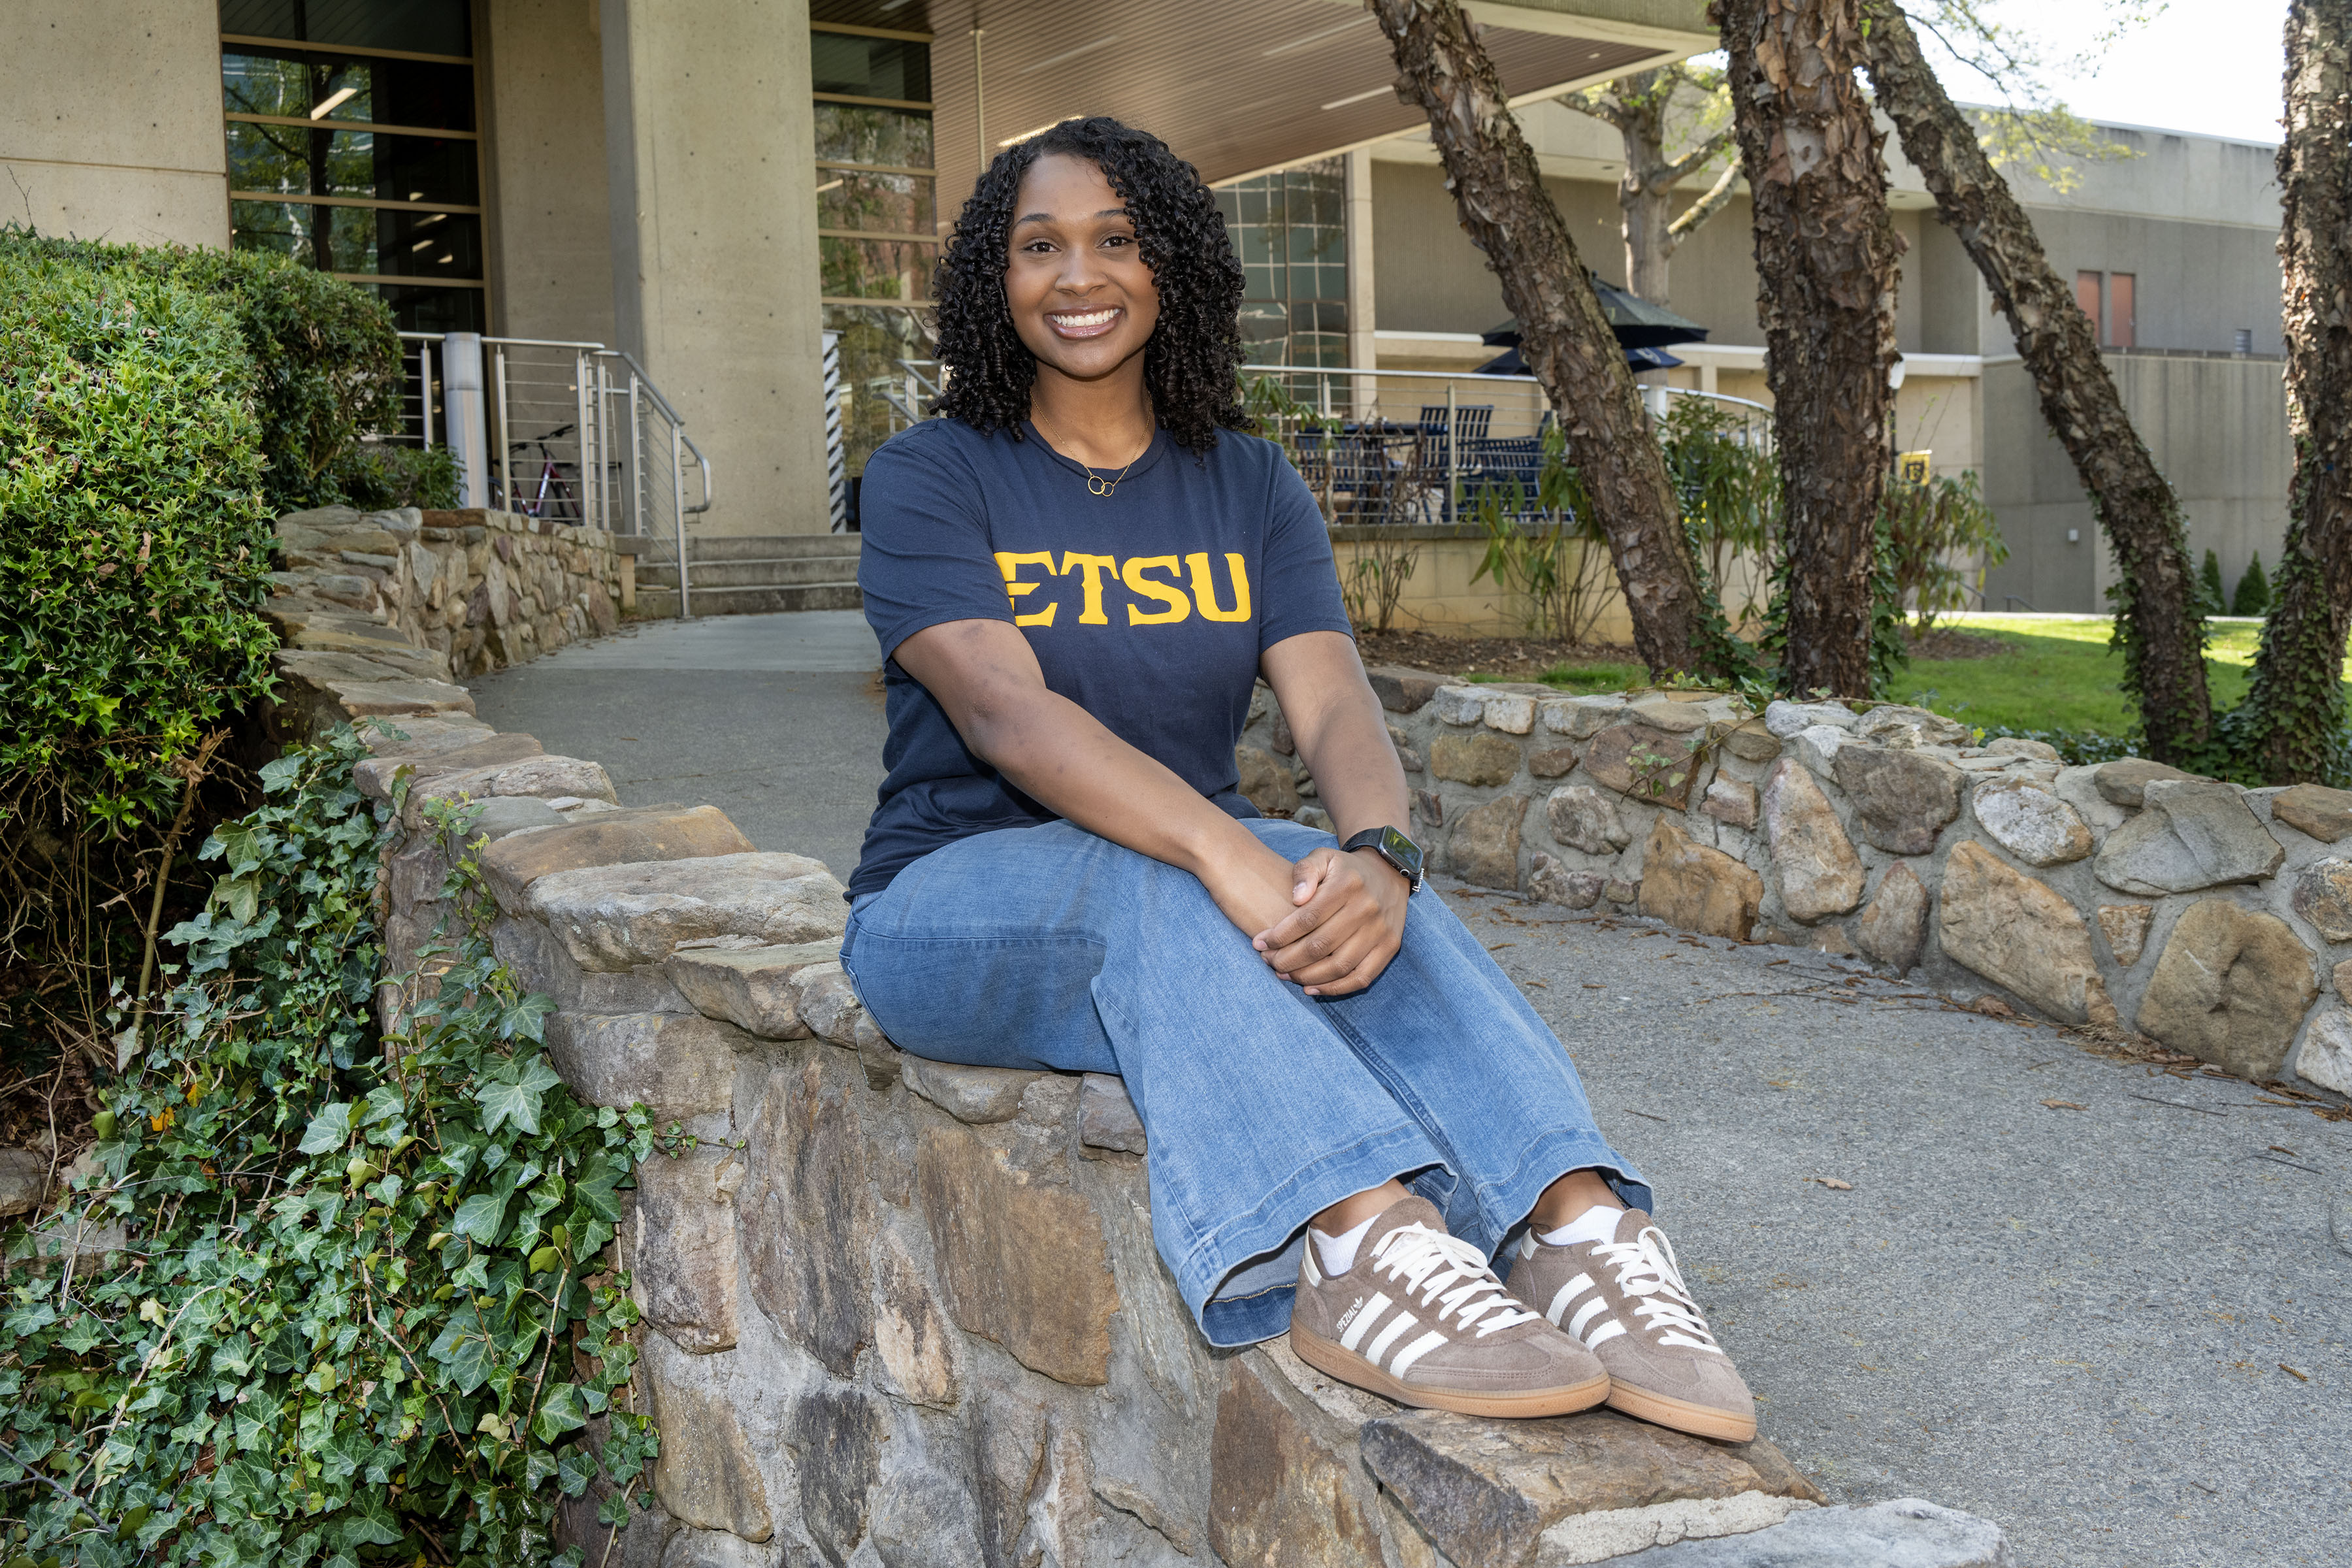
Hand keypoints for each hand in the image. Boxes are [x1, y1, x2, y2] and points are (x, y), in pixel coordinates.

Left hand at [1252, 846, 1408, 996]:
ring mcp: (1381, 930)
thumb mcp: (1323, 857)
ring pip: (1339, 966)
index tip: (1259, 942)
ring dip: (1306, 977)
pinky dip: (1335, 988)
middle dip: (1287, 959)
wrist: (1388, 872)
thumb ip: (1304, 872)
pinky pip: (1362, 977)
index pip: (1307, 918)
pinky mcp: (1390, 947)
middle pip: (1320, 946)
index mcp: (1347, 885)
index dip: (1280, 936)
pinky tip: (1311, 988)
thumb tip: (1297, 898)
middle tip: (1268, 961)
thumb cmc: (1345, 869)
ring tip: (1284, 975)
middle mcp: (1367, 909)